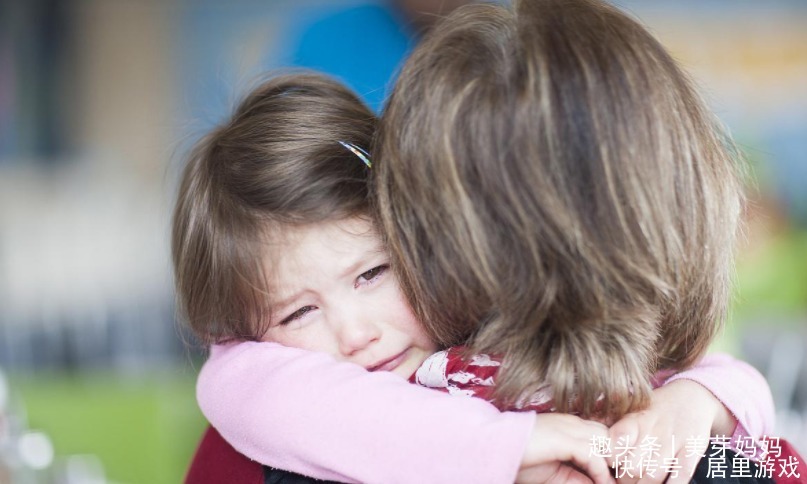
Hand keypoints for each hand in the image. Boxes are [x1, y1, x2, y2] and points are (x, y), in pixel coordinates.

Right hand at [517, 413, 614, 483]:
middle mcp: (573, 423)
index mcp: (570, 426)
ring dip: (613, 464)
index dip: (612, 455)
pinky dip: (600, 471)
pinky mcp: (564, 438)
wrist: (494, 447)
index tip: (615, 476)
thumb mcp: (555, 472)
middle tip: (621, 480)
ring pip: (606, 442)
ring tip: (613, 483)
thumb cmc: (520, 459)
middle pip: (609, 435)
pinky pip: (592, 454)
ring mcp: (569, 428)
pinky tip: (601, 482)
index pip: (602, 434)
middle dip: (618, 457)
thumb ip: (577, 477)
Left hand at [607, 379, 736, 483]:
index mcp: (635, 419)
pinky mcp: (693, 450)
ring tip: (638, 483)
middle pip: (633, 465)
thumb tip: (586, 420)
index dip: (611, 458)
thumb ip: (610, 419)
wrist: (692, 395)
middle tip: (622, 478)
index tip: (610, 463)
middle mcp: (653, 430)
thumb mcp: (633, 408)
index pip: (616, 443)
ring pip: (654, 475)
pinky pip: (681, 475)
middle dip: (625, 478)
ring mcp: (674, 441)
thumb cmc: (655, 408)